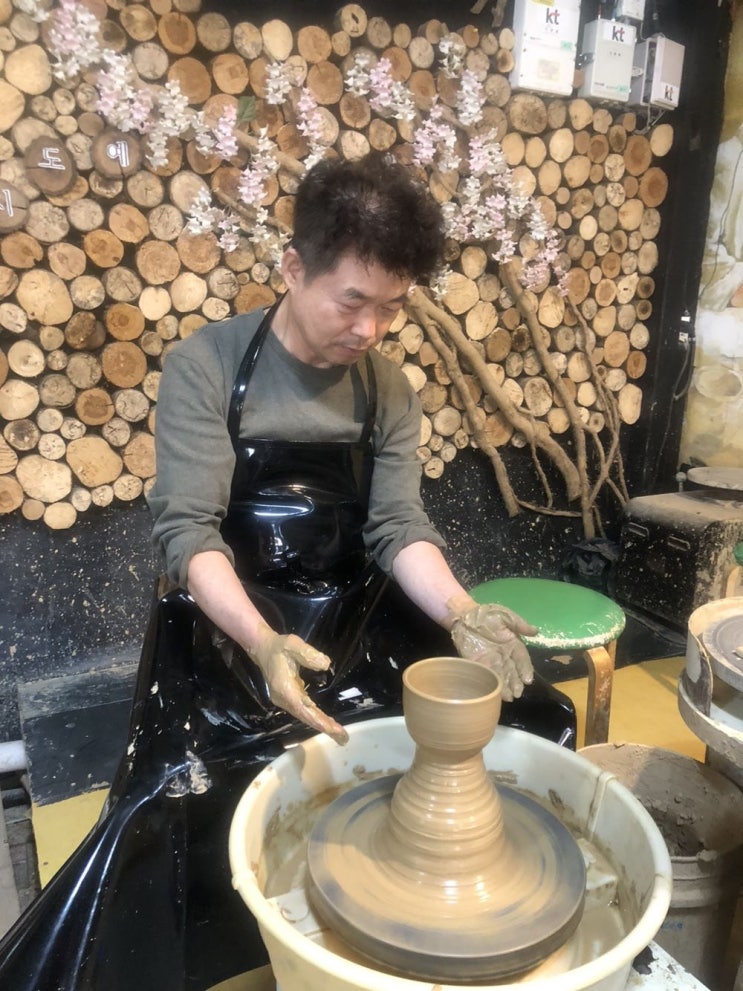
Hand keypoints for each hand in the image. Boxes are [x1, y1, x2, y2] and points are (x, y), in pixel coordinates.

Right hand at [249, 624, 348, 744]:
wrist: (262, 649)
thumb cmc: (279, 647)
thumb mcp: (293, 644)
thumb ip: (308, 654)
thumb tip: (325, 664)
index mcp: (285, 688)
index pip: (304, 709)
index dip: (319, 720)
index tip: (334, 729)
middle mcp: (284, 699)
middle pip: (305, 717)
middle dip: (324, 727)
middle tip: (343, 738)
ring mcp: (284, 701)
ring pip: (304, 716)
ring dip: (321, 724)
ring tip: (339, 733)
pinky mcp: (288, 699)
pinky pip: (303, 711)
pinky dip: (315, 718)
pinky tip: (327, 722)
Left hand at [447, 595, 536, 701]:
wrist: (465, 615)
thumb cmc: (487, 614)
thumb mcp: (506, 616)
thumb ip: (520, 624)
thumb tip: (536, 631)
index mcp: (513, 644)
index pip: (522, 659)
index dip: (525, 669)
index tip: (528, 679)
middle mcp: (504, 655)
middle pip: (512, 671)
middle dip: (516, 682)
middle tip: (518, 693)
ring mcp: (491, 660)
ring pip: (501, 676)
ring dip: (506, 687)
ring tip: (510, 697)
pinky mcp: (478, 663)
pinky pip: (486, 674)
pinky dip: (491, 683)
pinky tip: (496, 693)